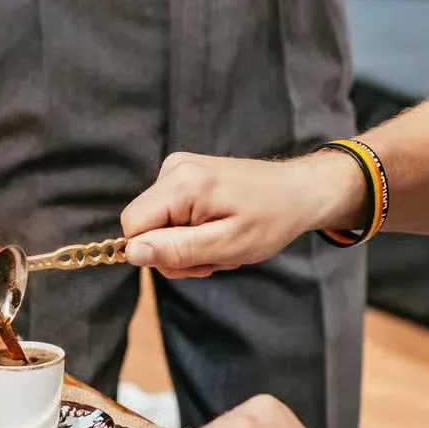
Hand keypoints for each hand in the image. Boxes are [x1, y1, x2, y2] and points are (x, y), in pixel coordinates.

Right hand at [121, 151, 364, 277]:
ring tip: (224, 241)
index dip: (157, 252)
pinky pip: (172, 214)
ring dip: (190, 244)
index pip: (133, 225)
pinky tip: (221, 228)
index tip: (194, 258)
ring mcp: (179, 169)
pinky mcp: (186, 175)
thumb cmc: (270, 220)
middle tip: (216, 254)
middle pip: (146, 226)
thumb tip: (130, 252)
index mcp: (181, 183)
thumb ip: (176, 250)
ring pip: (159, 224)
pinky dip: (195, 230)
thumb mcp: (226, 246)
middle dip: (178, 251)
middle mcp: (174, 169)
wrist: (298, 191)